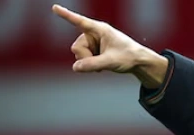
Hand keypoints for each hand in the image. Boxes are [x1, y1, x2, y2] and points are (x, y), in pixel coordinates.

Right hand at [51, 4, 167, 86]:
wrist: (139, 62)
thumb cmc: (129, 57)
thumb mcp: (111, 62)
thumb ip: (92, 65)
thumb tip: (75, 68)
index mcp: (100, 30)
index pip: (80, 21)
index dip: (66, 15)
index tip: (55, 8)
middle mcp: (94, 34)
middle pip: (76, 47)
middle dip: (85, 57)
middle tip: (100, 63)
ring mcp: (93, 42)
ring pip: (79, 54)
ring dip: (89, 62)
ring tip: (104, 63)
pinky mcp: (94, 50)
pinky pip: (83, 58)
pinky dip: (90, 64)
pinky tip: (102, 66)